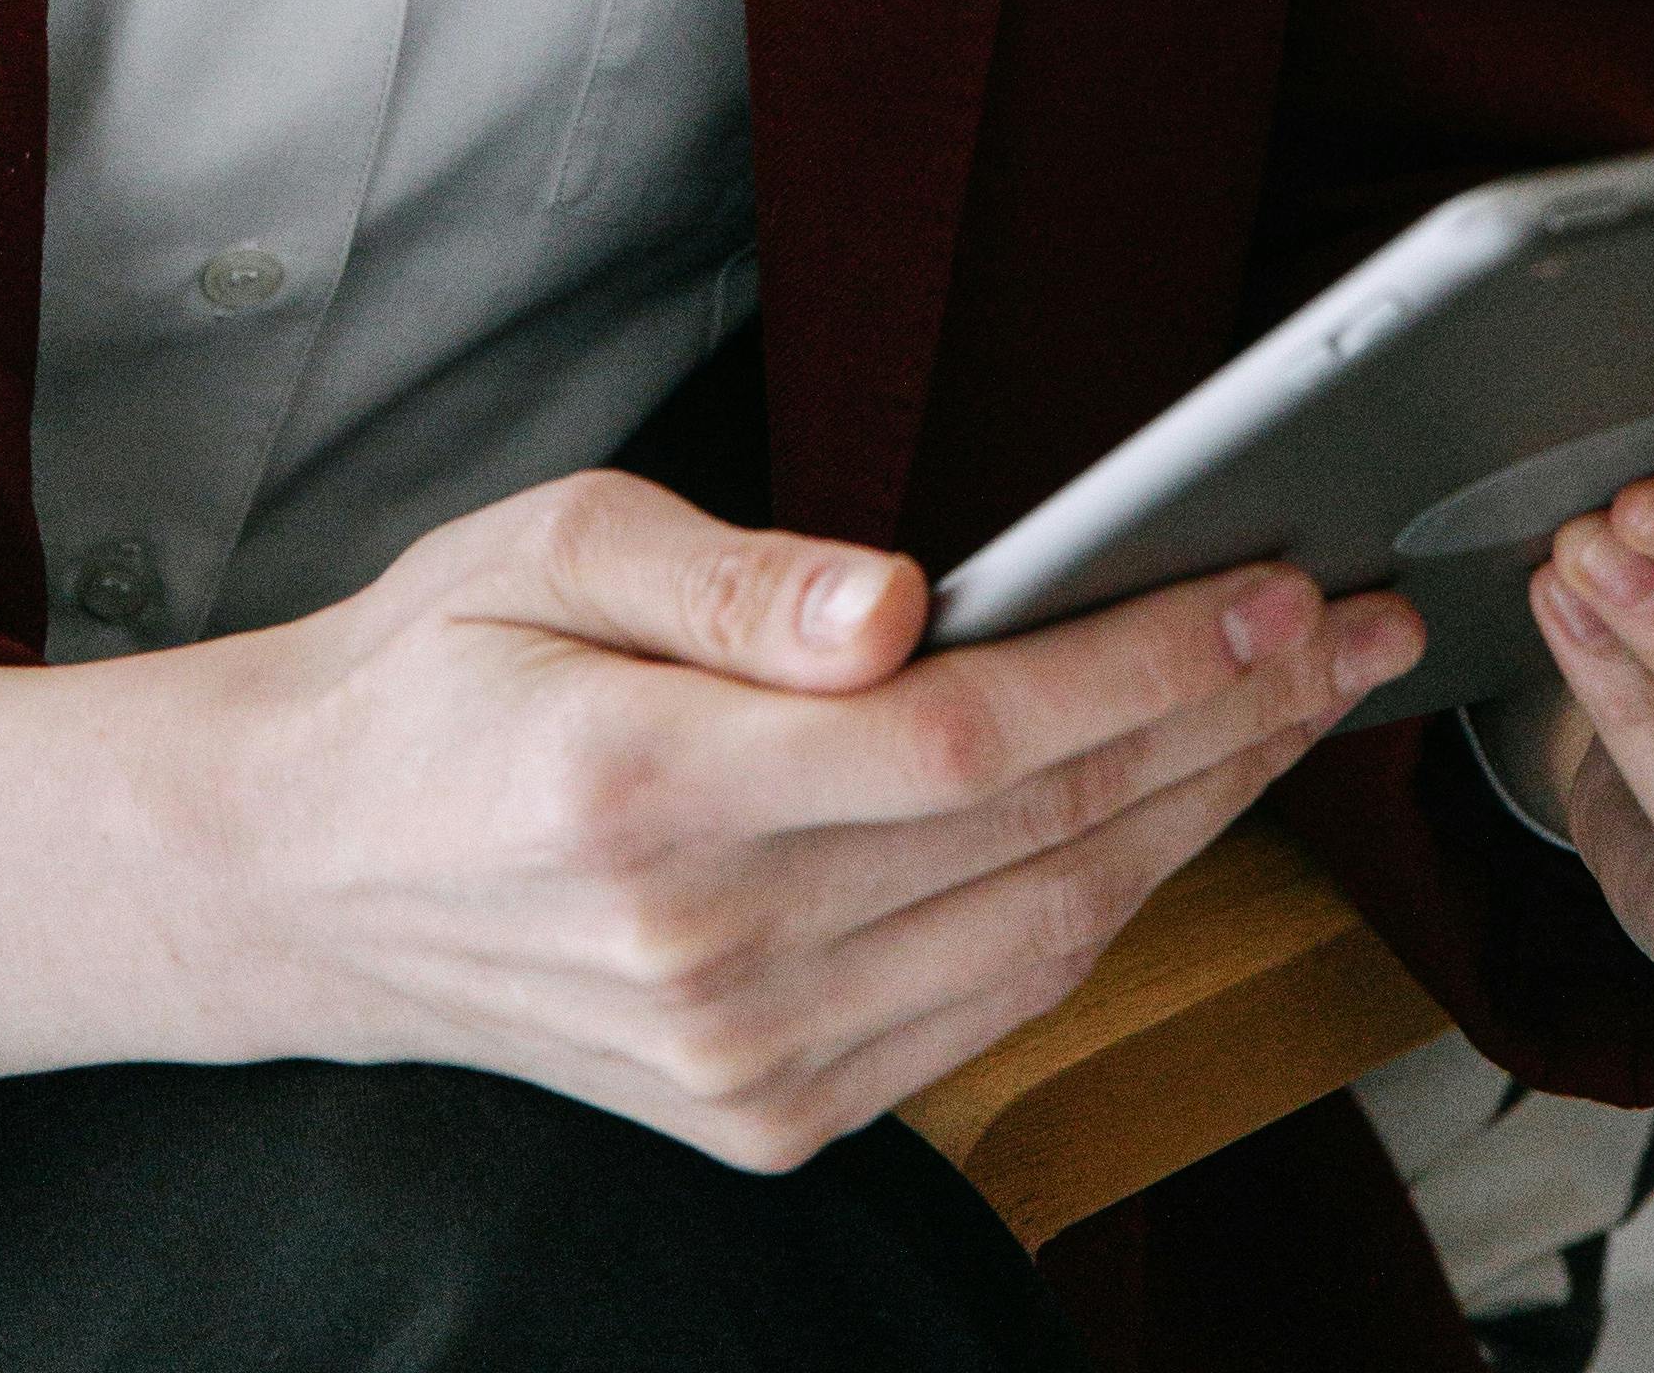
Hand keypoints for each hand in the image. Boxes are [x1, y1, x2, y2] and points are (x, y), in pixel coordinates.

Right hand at [0, 470, 1425, 1164]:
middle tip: (1354, 630)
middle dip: (1229, 725)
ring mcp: (741, 1063)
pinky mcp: (765, 1114)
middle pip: (1042, 839)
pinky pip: (987, 1008)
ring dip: (1199, 818)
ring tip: (1299, 705)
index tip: (1278, 587)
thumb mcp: (552, 539)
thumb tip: (907, 600)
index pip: (969, 738)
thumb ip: (736, 573)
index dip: (1147, 666)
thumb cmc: (435, 668)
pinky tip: (1173, 811)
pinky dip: (1103, 906)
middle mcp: (704, 954)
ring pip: (1043, 936)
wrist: (300, 873)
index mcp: (646, 791)